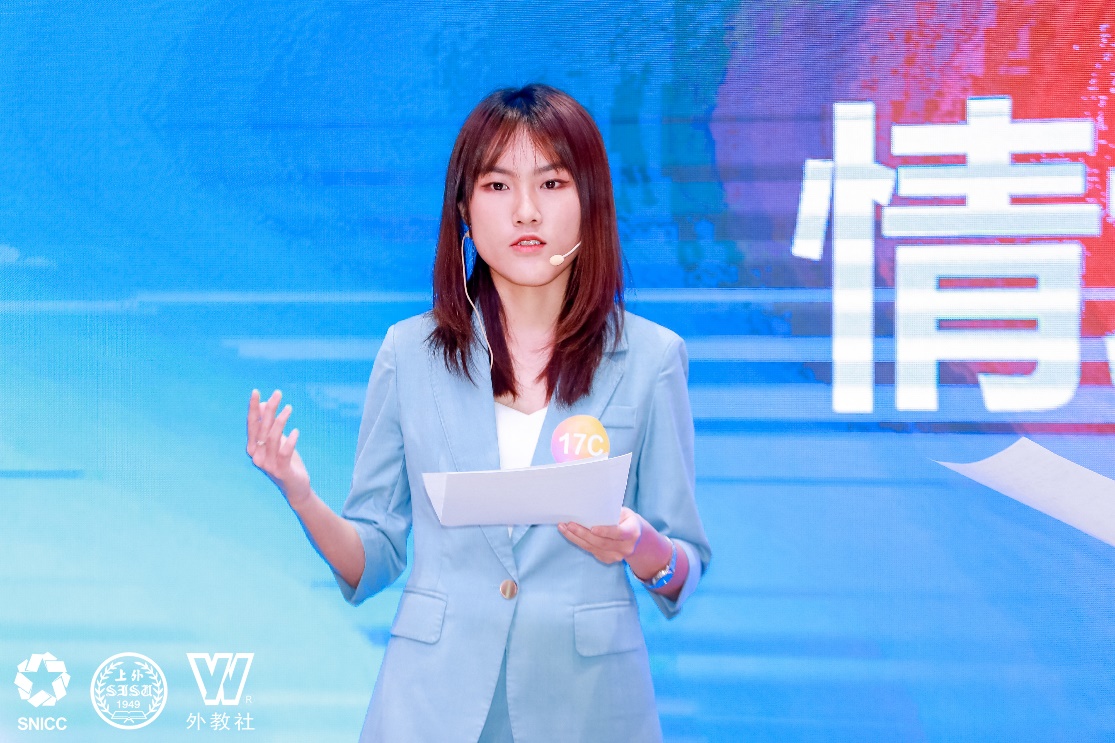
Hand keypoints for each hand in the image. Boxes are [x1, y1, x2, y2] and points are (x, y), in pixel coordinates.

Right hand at [247, 389, 310, 506]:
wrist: (296, 488)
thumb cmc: (286, 461)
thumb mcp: (277, 441)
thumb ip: (269, 425)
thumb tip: (263, 404)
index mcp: (253, 448)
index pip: (252, 425)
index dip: (253, 408)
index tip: (256, 392)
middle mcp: (257, 456)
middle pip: (262, 429)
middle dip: (268, 409)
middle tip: (278, 394)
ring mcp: (268, 465)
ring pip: (272, 439)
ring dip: (280, 421)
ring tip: (289, 408)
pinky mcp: (282, 471)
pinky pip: (284, 453)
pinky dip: (290, 441)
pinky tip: (297, 431)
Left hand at [558, 507, 643, 563]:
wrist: (637, 539)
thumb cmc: (627, 521)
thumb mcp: (625, 513)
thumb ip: (612, 513)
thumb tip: (590, 510)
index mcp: (632, 533)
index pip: (618, 533)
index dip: (605, 531)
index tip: (592, 528)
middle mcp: (625, 547)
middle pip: (602, 542)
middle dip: (583, 533)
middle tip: (569, 524)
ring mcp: (617, 556)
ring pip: (593, 548)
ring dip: (576, 538)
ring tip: (563, 528)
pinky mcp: (608, 559)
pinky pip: (591, 551)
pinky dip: (579, 542)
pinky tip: (569, 534)